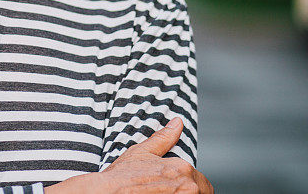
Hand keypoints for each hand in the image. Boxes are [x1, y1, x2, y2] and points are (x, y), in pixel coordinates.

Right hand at [96, 117, 213, 192]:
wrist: (108, 192)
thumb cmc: (122, 176)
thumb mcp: (142, 152)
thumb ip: (164, 138)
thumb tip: (177, 123)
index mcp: (183, 169)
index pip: (202, 183)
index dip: (189, 184)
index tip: (174, 186)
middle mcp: (188, 187)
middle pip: (200, 193)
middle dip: (187, 191)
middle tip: (165, 190)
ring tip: (161, 193)